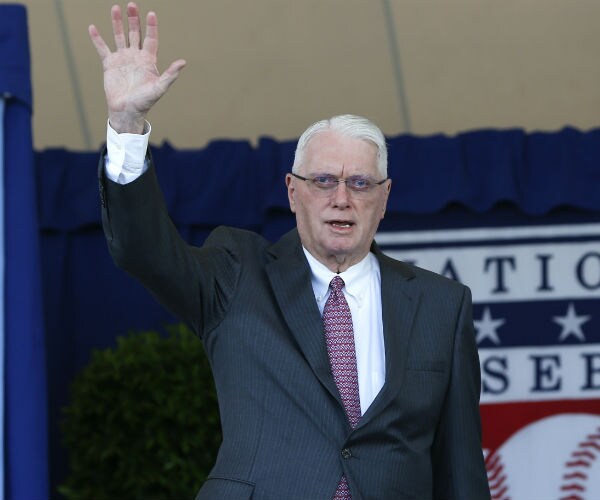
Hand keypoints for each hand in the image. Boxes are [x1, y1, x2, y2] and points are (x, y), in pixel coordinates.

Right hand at [88, 2, 185, 133]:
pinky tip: (93, 27)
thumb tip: (183, 62)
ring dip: (117, 23)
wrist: (127, 111)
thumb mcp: (159, 88)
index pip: (151, 39)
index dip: (151, 26)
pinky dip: (97, 38)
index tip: (151, 13)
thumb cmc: (145, 102)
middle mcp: (135, 57)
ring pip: (119, 36)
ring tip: (115, 8)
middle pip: (135, 33)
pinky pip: (102, 48)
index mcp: (148, 60)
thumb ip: (170, 74)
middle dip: (133, 19)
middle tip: (132, 5)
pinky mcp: (109, 64)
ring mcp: (122, 59)